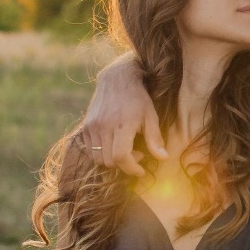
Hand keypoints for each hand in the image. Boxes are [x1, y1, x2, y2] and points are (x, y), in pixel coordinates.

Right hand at [79, 55, 165, 173]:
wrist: (116, 79)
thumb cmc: (138, 98)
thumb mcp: (151, 116)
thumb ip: (155, 139)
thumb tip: (163, 158)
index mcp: (122, 125)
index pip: (121, 157)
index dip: (131, 169)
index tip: (141, 170)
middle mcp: (104, 127)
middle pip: (109, 161)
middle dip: (125, 165)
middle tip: (137, 155)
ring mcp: (92, 127)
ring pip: (99, 159)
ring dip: (112, 161)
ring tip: (125, 150)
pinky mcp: (86, 126)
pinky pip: (91, 151)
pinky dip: (102, 154)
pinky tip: (114, 145)